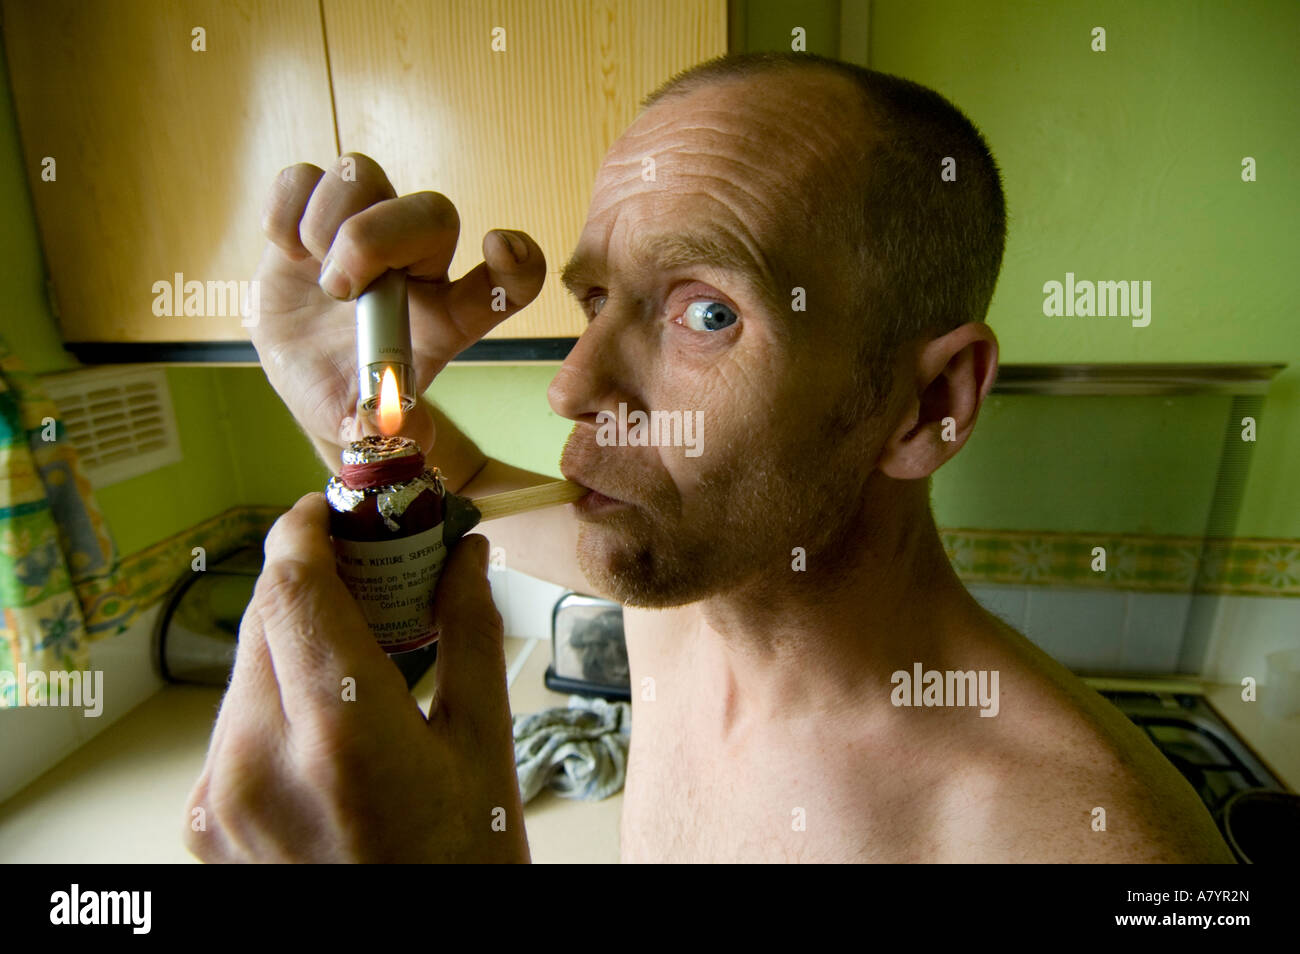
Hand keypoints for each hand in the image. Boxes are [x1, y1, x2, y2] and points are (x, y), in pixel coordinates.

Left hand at [182, 494, 528, 862]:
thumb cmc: (464, 868)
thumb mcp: (485, 747)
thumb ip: (469, 633)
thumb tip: (464, 552)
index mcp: (341, 734)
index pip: (289, 583)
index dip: (307, 527)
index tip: (337, 509)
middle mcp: (256, 760)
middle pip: (263, 616)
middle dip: (312, 579)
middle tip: (371, 571)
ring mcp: (218, 796)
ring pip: (245, 666)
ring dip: (295, 635)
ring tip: (362, 649)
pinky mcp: (204, 820)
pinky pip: (234, 720)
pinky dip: (278, 693)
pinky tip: (331, 714)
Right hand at [249, 153, 546, 456]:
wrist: (304, 377)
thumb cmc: (349, 396)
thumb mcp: (366, 425)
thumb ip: (384, 429)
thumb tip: (393, 426)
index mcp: (449, 316)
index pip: (510, 281)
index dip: (518, 261)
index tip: (499, 247)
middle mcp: (416, 262)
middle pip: (433, 212)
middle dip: (377, 237)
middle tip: (338, 288)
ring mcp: (366, 227)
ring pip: (367, 175)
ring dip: (329, 219)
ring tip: (309, 267)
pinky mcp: (314, 211)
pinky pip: (305, 177)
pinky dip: (288, 208)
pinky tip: (284, 250)